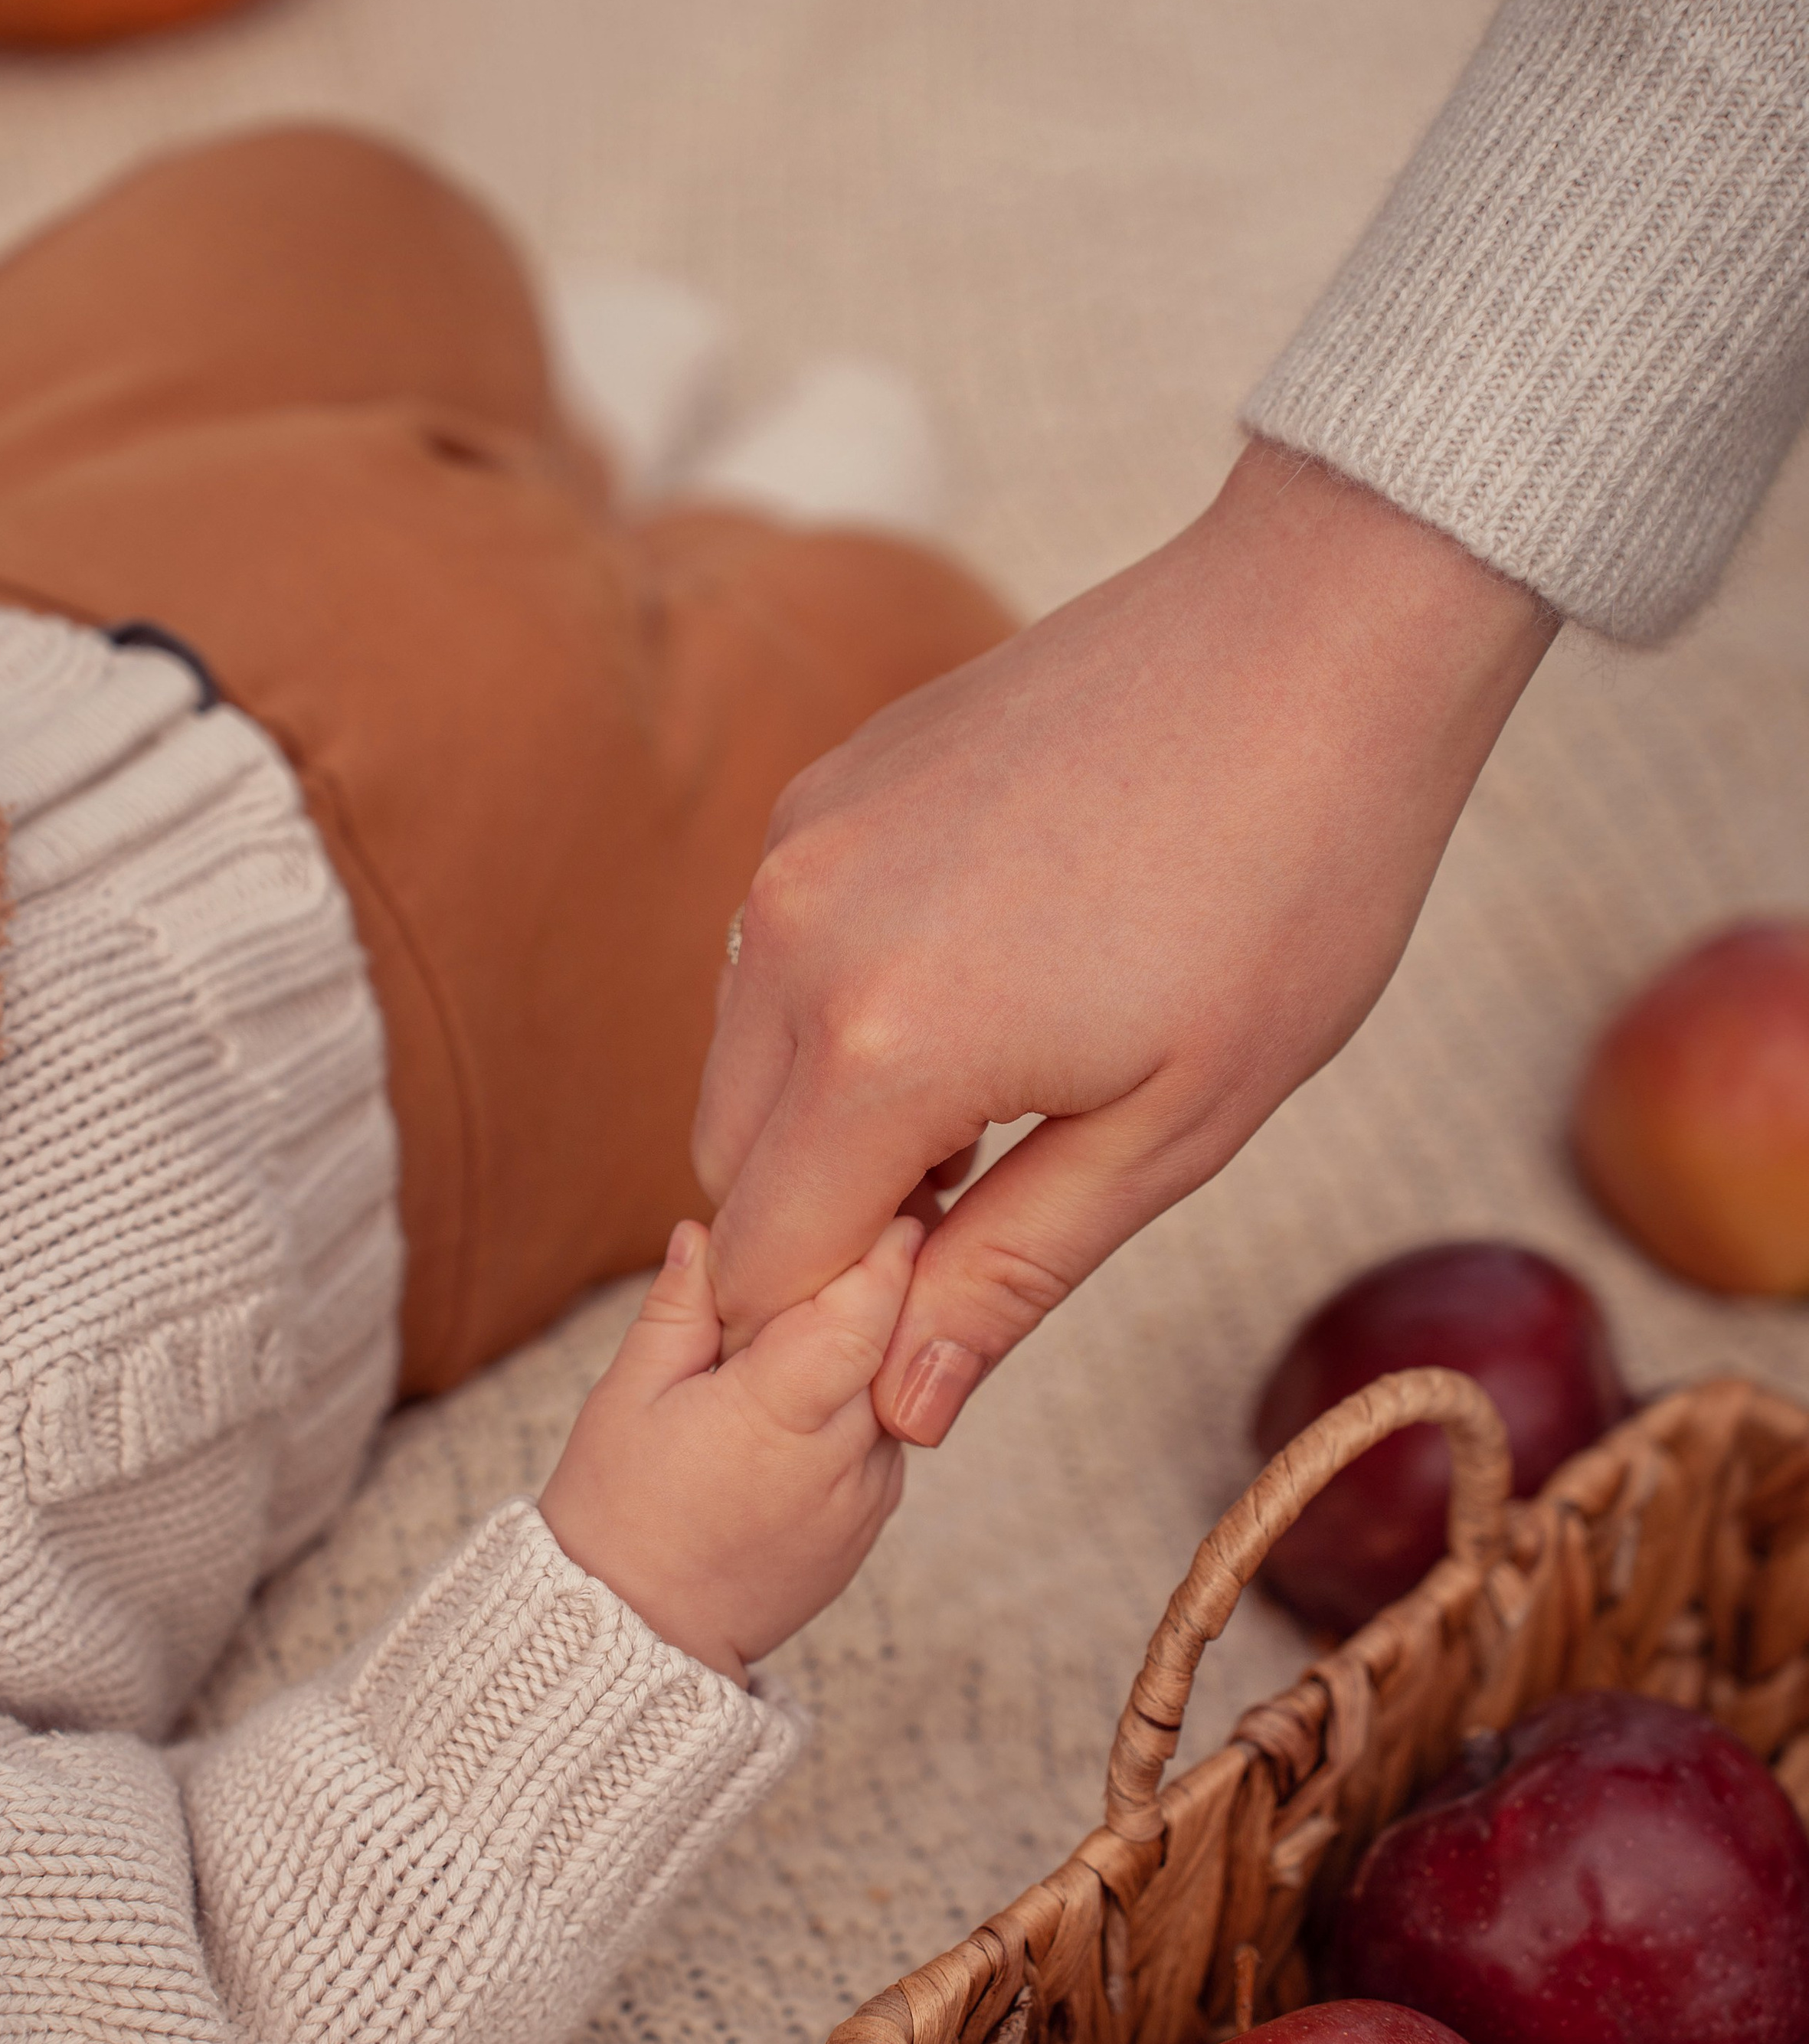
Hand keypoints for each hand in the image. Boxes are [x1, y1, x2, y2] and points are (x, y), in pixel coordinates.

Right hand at [537, 1214, 920, 1682]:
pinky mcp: (873, 1515)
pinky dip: (859, 1391)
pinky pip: (885, 1427)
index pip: (865, 1311)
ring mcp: (868, 1492)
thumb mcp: (628, 1397)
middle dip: (884, 1277)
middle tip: (873, 1207)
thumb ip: (681, 1307)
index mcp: (777, 1415)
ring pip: (896, 1380)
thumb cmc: (617, 1512)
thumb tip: (706, 1226)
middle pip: (895, 1337)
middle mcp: (841, 1457)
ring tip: (821, 1297)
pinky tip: (811, 1375)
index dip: (884, 1246)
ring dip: (874, 1336)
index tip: (890, 1189)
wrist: (641, 1639)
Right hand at [694, 441, 1558, 1441]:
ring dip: (830, 1114)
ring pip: (742, 1056)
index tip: (961, 1290)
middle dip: (830, 1221)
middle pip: (728, 1168)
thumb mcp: (1176, 1125)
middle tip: (996, 1195)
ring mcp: (796, 848)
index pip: (765, 1267)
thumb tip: (902, 1407)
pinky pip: (778, 949)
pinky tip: (987, 972)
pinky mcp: (825, 785)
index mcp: (878, 1049)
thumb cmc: (1288, 885)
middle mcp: (792, 940)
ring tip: (1004, 1082)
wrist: (1315, 636)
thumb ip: (1012, 1270)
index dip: (848, 1321)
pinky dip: (841, 1005)